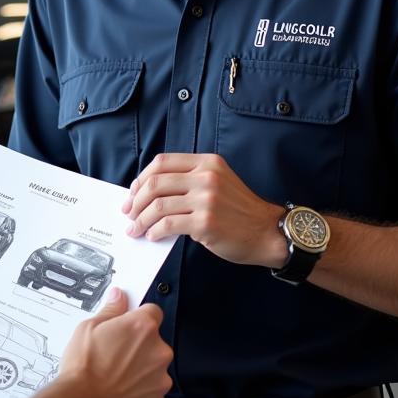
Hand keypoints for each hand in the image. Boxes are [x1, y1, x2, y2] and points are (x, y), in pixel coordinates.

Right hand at [56, 289, 171, 397]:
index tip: (130, 322)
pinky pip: (152, 392)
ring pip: (154, 368)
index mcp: (142, 327)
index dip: (140, 316)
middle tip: (115, 352)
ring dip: (141, 370)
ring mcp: (160, 379)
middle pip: (154, 342)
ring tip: (115, 375)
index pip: (153, 311)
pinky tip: (120, 392)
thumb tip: (119, 298)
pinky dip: (140, 392)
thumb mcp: (88, 327)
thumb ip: (111, 310)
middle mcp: (158, 352)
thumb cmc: (83, 368)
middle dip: (139, 345)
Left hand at [122, 153, 285, 266]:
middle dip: (135, 199)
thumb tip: (150, 192)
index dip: (142, 177)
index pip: (162, 162)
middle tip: (128, 212)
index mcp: (206, 162)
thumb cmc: (240, 210)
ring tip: (135, 228)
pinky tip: (152, 235)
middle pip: (155, 182)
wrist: (268, 232)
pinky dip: (154, 230)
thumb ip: (189, 180)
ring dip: (141, 218)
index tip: (133, 192)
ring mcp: (206, 199)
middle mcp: (206, 177)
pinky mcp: (205, 222)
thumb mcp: (218, 182)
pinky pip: (168, 224)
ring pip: (158, 205)